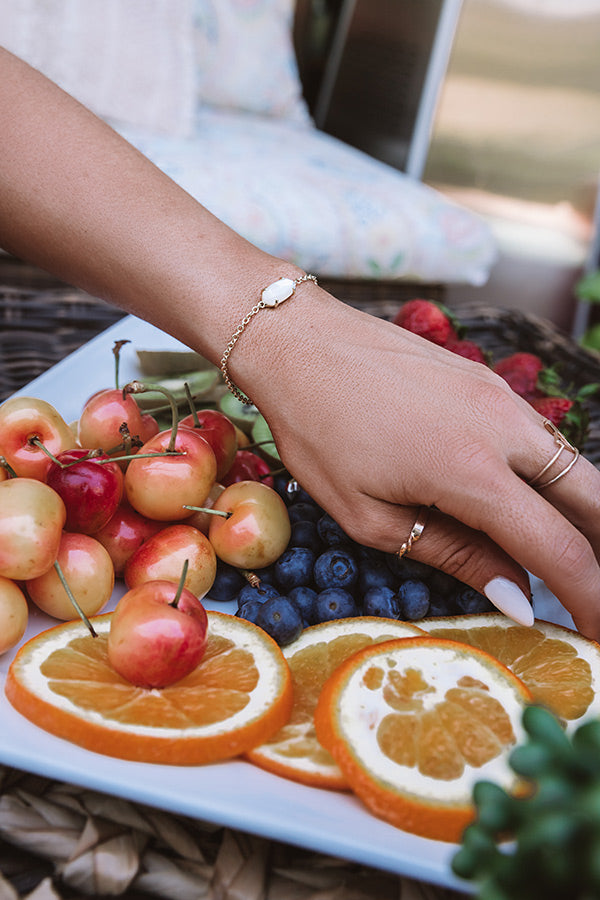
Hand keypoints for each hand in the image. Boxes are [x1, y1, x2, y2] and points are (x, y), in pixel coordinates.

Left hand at [237, 289, 599, 639]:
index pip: (560, 548)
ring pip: (575, 466)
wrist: (299, 341)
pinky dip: (555, 480)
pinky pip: (542, 440)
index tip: (593, 633)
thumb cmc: (318, 430)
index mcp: (471, 472)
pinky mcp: (490, 383)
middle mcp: (503, 429)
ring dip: (585, 516)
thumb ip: (453, 554)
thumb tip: (516, 595)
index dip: (589, 599)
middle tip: (592, 597)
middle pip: (595, 501)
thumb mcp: (369, 515)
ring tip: (570, 559)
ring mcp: (501, 398)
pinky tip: (533, 504)